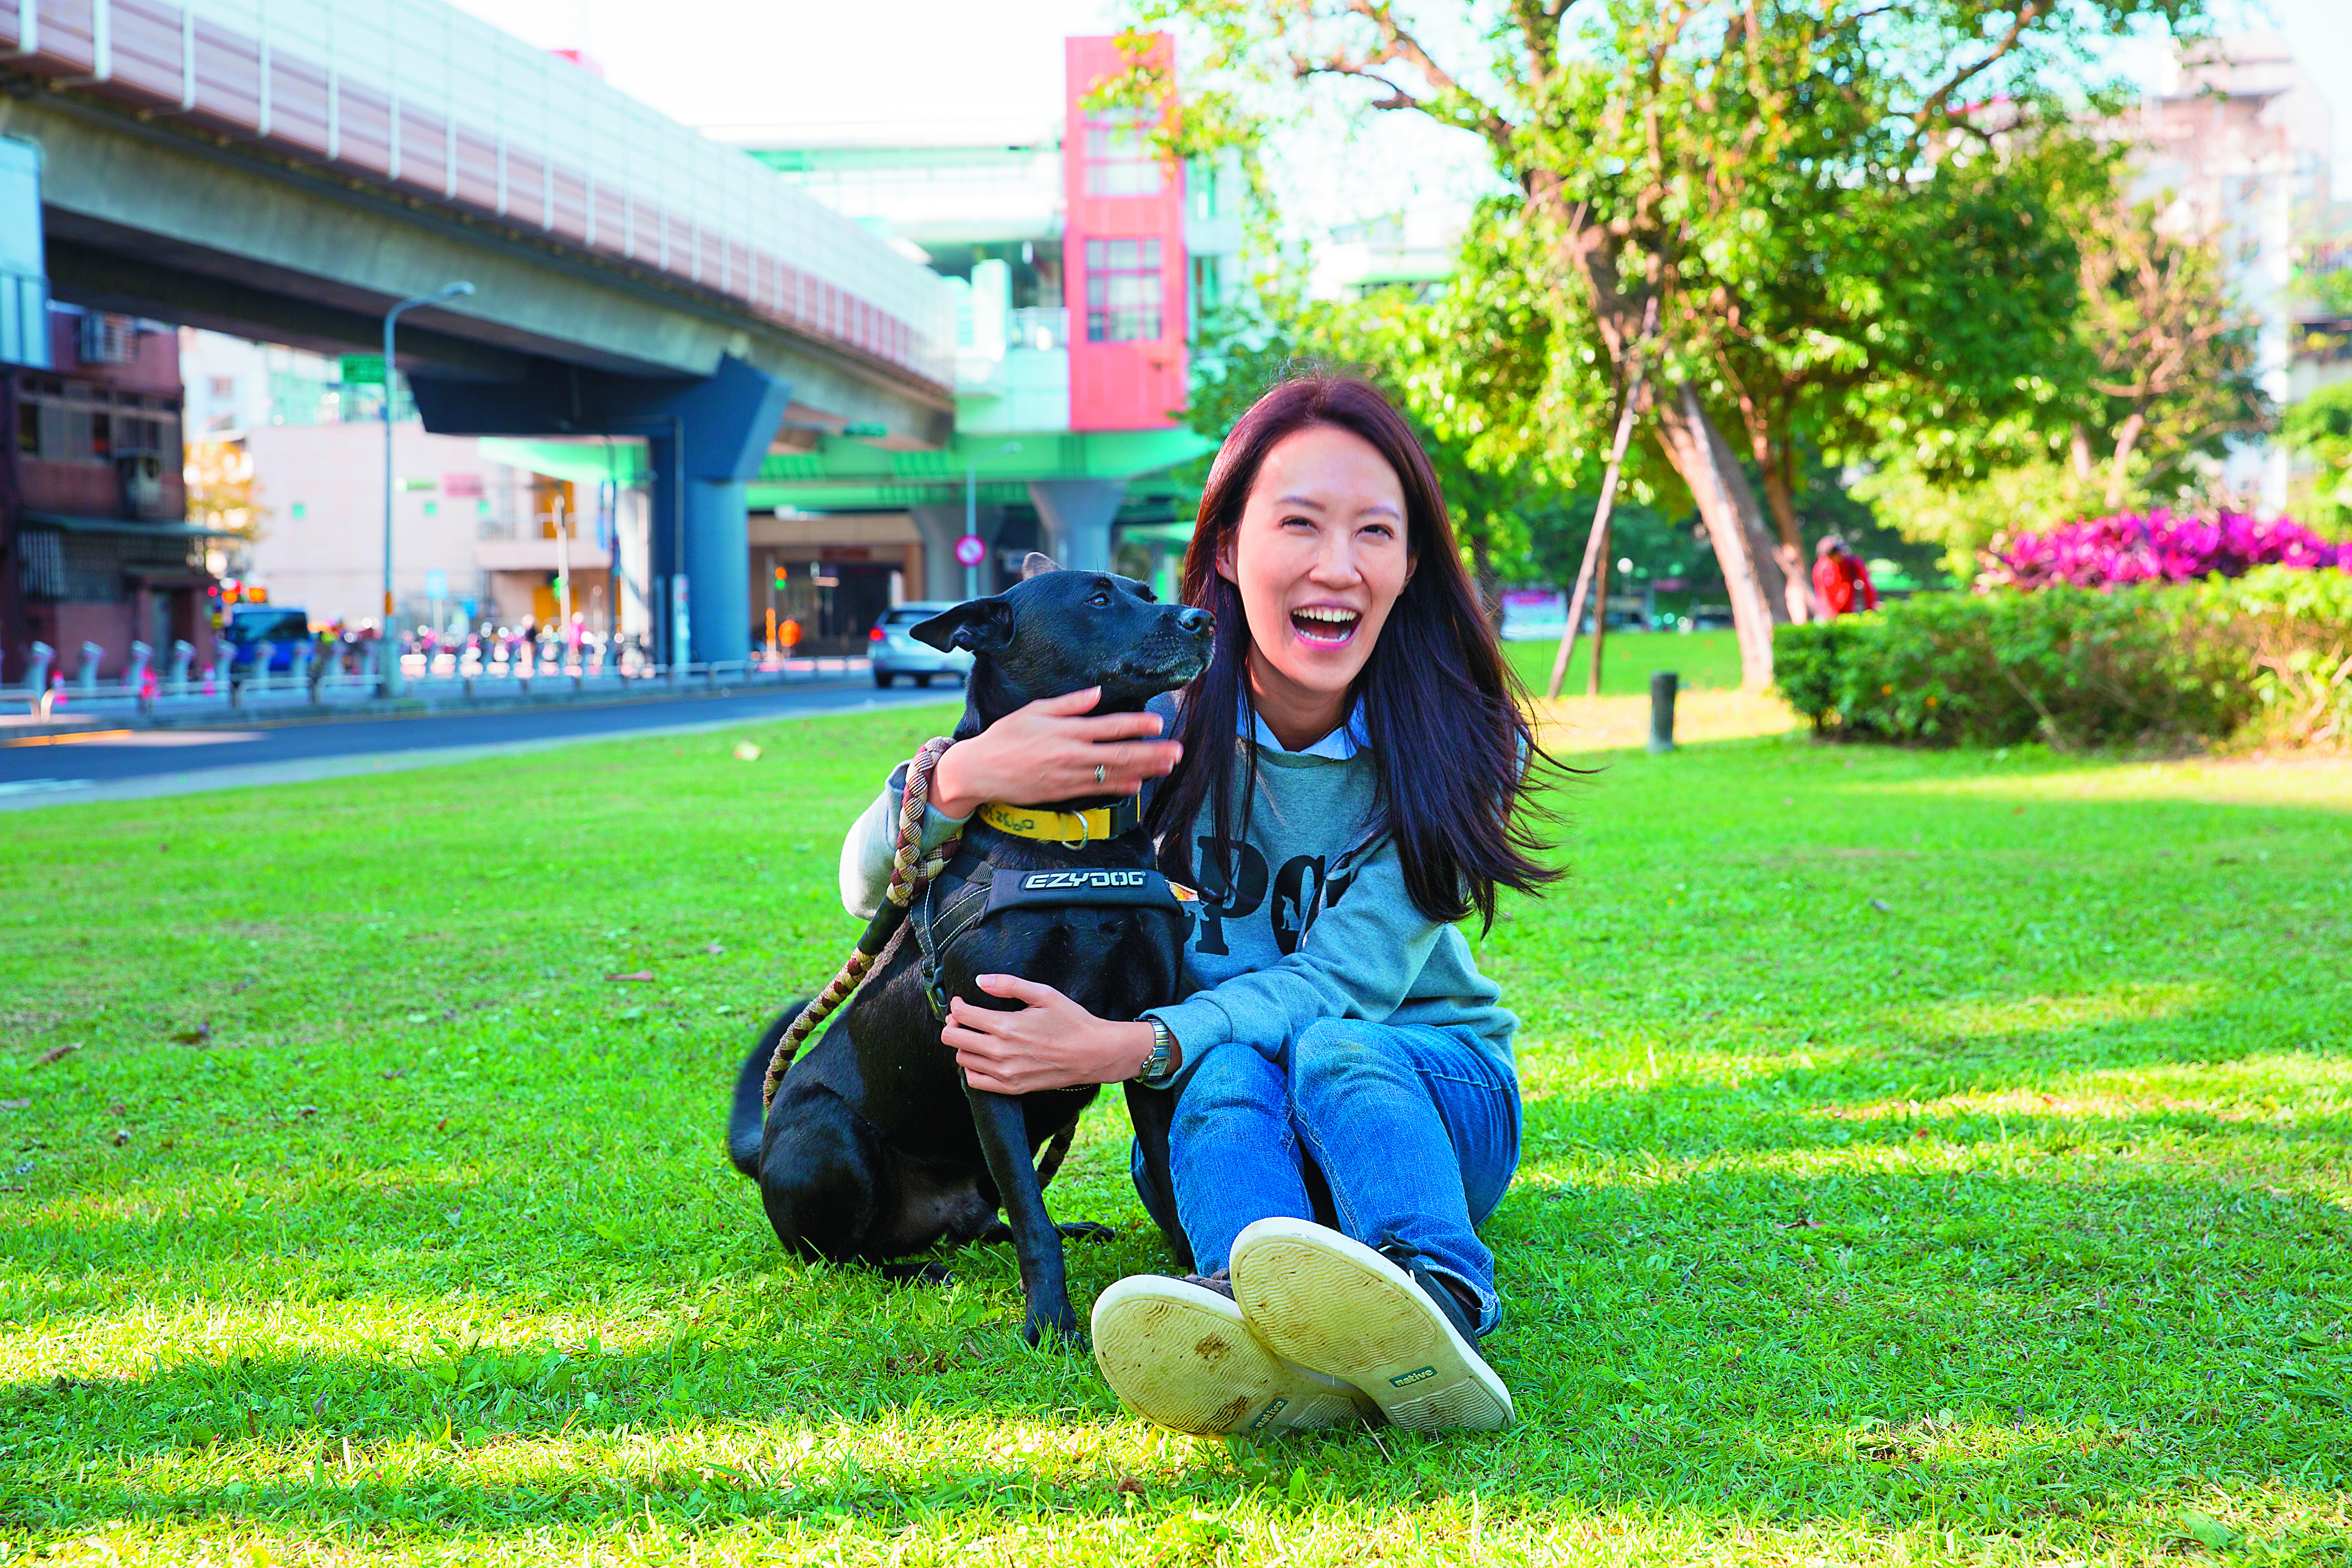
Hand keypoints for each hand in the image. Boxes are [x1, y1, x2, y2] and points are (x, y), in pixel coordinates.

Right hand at [928, 688, 1180, 818]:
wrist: (981, 771)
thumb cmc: (1005, 737)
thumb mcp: (1034, 711)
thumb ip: (1069, 704)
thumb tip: (1097, 693)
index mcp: (1065, 731)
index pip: (1109, 726)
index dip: (1136, 724)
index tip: (1158, 722)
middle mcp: (1071, 755)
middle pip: (1120, 754)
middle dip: (1152, 752)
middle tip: (1177, 750)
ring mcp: (1069, 777)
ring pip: (1114, 774)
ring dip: (1144, 770)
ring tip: (1168, 765)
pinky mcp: (1064, 793)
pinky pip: (1098, 790)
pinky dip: (1120, 787)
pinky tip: (1138, 784)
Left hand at [944, 975, 1154, 1093]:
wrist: (1094, 1054)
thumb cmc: (1072, 1022)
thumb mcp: (1044, 994)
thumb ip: (1009, 985)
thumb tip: (980, 980)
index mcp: (1006, 1025)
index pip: (962, 1015)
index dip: (957, 1005)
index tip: (961, 1001)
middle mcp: (1001, 1052)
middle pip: (953, 1039)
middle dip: (954, 1024)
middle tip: (964, 1018)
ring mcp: (1005, 1073)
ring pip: (962, 1059)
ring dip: (963, 1045)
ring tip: (976, 1036)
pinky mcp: (1011, 1088)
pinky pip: (974, 1081)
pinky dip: (972, 1068)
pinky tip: (983, 1057)